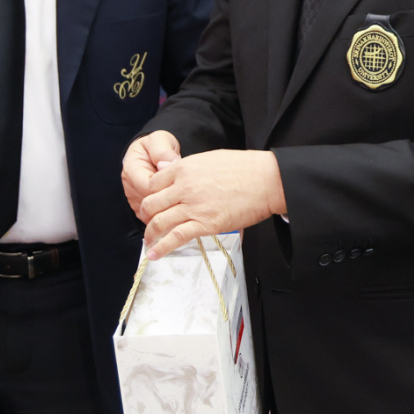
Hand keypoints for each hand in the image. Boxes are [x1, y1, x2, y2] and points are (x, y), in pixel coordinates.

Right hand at [122, 130, 181, 210]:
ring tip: (185, 202)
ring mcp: (135, 200)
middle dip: (169, 202)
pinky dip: (167, 215)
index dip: (167, 188)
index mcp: (131, 170)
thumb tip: (166, 165)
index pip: (148, 187)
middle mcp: (130, 188)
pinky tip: (180, 208)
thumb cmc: (157, 146)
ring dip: (168, 210)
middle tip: (188, 196)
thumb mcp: (160, 140)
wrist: (152, 153)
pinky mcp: (141, 209)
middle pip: (150, 204)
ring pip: (152, 214)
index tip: (182, 183)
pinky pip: (154, 218)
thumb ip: (163, 151)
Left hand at [139, 149, 286, 259]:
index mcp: (184, 168)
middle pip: (150, 204)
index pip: (152, 183)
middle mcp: (183, 187)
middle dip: (146, 215)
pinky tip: (154, 254)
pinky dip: (161, 248)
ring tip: (149, 242)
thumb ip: (188, 167)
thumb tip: (175, 173)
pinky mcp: (205, 224)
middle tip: (149, 222)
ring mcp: (193, 206)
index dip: (150, 195)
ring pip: (158, 222)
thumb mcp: (209, 158)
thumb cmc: (245, 168)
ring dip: (150, 235)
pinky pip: (175, 237)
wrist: (266, 180)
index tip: (152, 203)